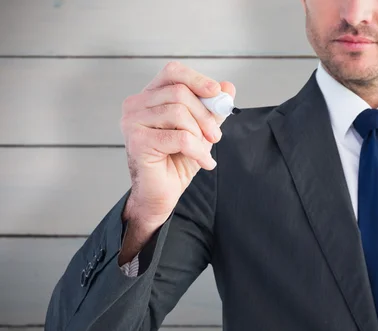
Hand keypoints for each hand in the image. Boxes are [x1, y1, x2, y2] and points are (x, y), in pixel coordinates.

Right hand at [120, 61, 235, 224]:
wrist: (161, 194)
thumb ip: (212, 109)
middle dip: (205, 115)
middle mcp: (135, 105)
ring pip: (178, 112)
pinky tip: (203, 162)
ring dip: (200, 135)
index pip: (173, 72)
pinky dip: (198, 150)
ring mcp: (133, 122)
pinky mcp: (138, 141)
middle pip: (179, 92)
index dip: (197, 79)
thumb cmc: (176, 161)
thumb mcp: (201, 131)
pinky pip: (180, 137)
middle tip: (216, 136)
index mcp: (149, 97)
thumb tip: (228, 87)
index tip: (216, 93)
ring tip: (205, 151)